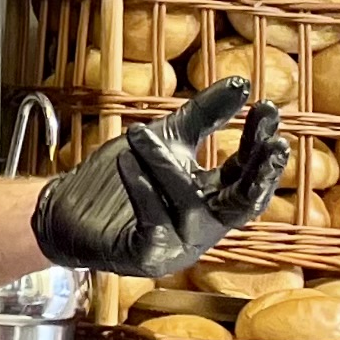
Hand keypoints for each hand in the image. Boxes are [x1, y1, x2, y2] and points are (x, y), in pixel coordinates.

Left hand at [29, 78, 285, 278]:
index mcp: (213, 198)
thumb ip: (202, 116)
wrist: (66, 209)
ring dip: (164, 167)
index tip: (269, 107)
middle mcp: (204, 225)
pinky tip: (126, 163)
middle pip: (243, 204)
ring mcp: (179, 245)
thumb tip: (242, 83)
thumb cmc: (121, 174)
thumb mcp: (165, 138)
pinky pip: (153, 224)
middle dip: (260, 174)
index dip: (260, 144)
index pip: (246, 172)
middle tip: (273, 142)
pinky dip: (142, 192)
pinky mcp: (148, 257)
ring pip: (189, 207)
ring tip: (139, 134)